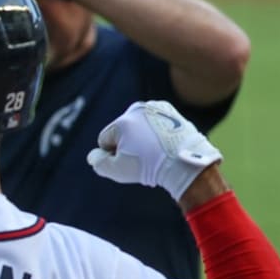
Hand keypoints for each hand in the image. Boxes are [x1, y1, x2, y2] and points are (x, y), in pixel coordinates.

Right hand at [87, 100, 222, 200]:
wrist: (186, 162)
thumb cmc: (149, 167)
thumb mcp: (117, 171)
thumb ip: (98, 162)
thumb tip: (93, 155)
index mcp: (122, 122)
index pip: (105, 140)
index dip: (113, 155)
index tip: (129, 162)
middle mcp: (137, 109)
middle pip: (122, 131)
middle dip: (127, 144)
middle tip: (143, 158)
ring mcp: (154, 107)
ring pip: (138, 126)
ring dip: (141, 137)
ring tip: (156, 151)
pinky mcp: (169, 110)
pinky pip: (154, 122)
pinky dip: (156, 131)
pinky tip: (164, 143)